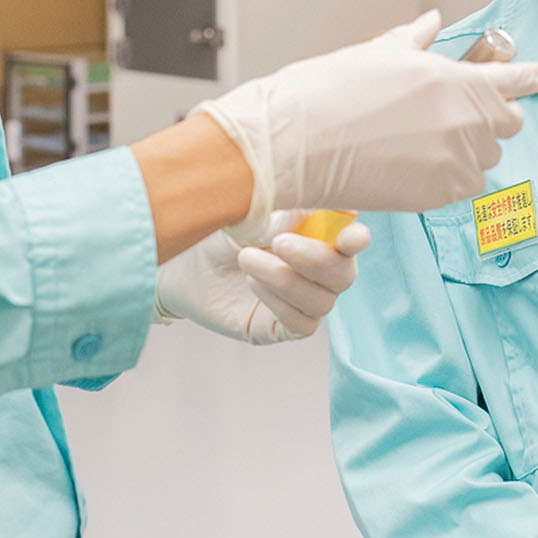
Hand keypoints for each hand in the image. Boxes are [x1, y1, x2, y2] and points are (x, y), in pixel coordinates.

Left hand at [154, 213, 371, 343]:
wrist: (180, 263)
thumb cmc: (219, 230)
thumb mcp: (249, 215)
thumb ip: (284, 216)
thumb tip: (315, 210)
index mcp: (320, 234)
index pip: (353, 240)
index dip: (357, 239)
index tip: (350, 236)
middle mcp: (320, 270)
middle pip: (344, 275)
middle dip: (316, 259)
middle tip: (278, 242)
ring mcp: (304, 300)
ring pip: (322, 301)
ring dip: (285, 279)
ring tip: (246, 260)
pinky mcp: (284, 327)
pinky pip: (302, 323)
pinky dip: (279, 303)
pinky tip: (252, 284)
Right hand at [194, 10, 537, 240]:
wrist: (294, 145)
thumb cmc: (330, 92)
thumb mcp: (379, 52)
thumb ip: (417, 39)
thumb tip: (434, 21)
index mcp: (456, 80)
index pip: (513, 80)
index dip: (530, 77)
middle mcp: (465, 122)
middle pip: (506, 123)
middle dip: (491, 116)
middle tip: (458, 112)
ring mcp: (454, 162)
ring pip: (485, 158)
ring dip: (470, 149)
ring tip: (426, 141)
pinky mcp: (437, 195)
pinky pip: (464, 186)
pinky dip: (451, 176)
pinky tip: (417, 166)